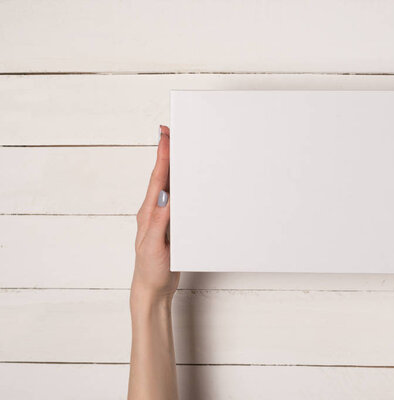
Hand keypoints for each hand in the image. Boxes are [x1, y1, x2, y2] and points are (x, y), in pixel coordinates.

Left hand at [132, 125, 179, 303]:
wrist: (152, 289)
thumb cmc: (150, 269)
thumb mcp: (154, 246)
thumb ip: (160, 221)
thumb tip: (166, 194)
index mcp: (148, 213)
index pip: (157, 178)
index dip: (162, 156)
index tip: (166, 135)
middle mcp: (153, 211)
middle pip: (162, 176)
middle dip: (167, 154)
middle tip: (171, 133)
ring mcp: (162, 217)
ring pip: (169, 186)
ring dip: (174, 167)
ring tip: (180, 149)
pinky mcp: (171, 225)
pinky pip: (178, 200)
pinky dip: (183, 186)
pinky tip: (189, 182)